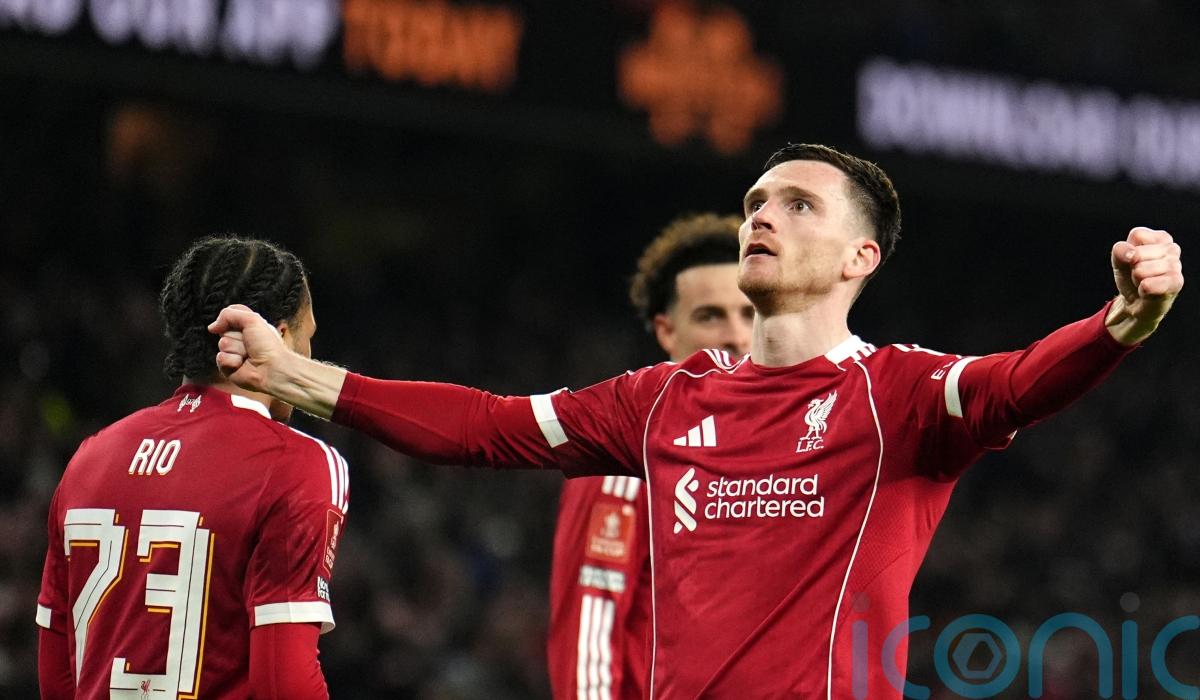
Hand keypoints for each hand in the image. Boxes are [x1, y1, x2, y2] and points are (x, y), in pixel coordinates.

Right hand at [208, 304, 288, 393]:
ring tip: (248, 355)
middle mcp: (242, 339)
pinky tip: (242, 364)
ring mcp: (235, 353)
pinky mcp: (229, 367)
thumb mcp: (252, 319)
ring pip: (222, 344)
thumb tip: (212, 327)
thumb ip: (229, 315)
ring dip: (236, 348)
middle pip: (224, 329)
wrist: (271, 370)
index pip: (231, 314)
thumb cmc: (267, 345)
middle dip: (236, 335)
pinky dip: (231, 361)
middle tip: (250, 343)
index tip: (245, 324)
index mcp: (250, 327)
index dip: (233, 318)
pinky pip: (220, 358)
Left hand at [1107, 227, 1183, 344]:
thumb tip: (1132, 255)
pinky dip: (1142, 290)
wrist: (1136, 302)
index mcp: (1160, 238)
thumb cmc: (1131, 277)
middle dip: (1132, 268)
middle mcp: (1172, 249)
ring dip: (1136, 280)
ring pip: (1140, 270)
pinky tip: (1148, 292)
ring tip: (1144, 283)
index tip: (1132, 261)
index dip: (1127, 251)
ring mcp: (1176, 266)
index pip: (1138, 235)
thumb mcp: (1119, 260)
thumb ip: (1120, 250)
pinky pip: (1148, 285)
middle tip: (1139, 275)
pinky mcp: (1176, 283)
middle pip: (1137, 254)